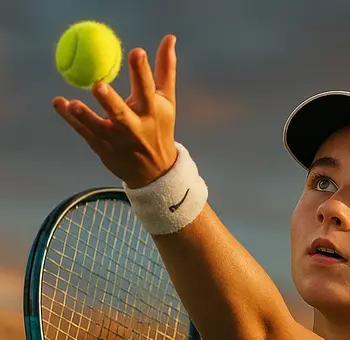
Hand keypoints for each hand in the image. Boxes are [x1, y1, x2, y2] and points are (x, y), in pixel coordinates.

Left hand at [52, 34, 179, 188]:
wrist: (155, 171)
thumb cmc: (158, 126)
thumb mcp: (166, 101)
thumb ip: (165, 69)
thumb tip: (169, 38)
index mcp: (152, 112)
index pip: (148, 89)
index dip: (142, 71)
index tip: (137, 52)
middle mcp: (136, 127)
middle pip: (121, 113)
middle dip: (111, 101)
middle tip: (99, 86)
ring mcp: (118, 140)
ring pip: (98, 127)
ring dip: (85, 116)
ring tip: (71, 104)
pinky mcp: (103, 148)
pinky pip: (84, 132)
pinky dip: (70, 119)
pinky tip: (59, 104)